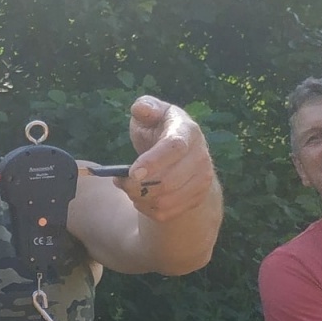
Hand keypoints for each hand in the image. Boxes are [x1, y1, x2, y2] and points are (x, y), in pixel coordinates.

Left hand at [120, 96, 216, 221]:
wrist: (182, 153)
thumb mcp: (152, 113)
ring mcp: (201, 179)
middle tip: (119, 180)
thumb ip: (145, 108)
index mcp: (187, 132)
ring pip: (165, 201)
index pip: (174, 149)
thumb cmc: (160, 128)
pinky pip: (165, 213)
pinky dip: (145, 208)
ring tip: (128, 186)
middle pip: (168, 181)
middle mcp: (200, 157)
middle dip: (136, 185)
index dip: (153, 162)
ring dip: (138, 197)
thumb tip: (142, 109)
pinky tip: (140, 196)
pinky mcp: (197, 198)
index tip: (132, 172)